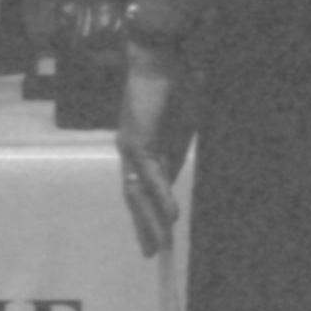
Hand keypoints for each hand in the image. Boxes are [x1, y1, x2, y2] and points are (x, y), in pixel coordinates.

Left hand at [116, 35, 194, 258]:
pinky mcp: (137, 140)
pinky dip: (161, 195)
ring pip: (138, 193)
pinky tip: (171, 215)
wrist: (162, 58)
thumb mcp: (180, 130)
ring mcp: (129, 147)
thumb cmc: (173, 87)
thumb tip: (174, 180)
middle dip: (144, 227)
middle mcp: (130, 152)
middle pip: (134, 199)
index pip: (141, 192)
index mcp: (142, 150)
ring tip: (162, 244)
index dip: (147, 216)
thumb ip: (175, 155)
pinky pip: (150, 175)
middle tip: (153, 253)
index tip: (156, 240)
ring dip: (151, 220)